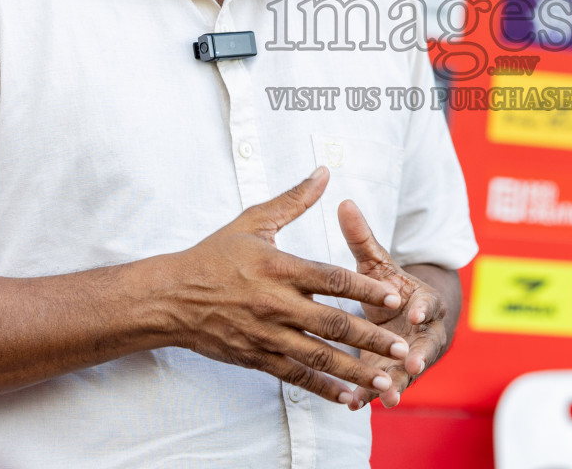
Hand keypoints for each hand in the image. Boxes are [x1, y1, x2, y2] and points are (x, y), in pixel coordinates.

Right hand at [154, 167, 410, 404]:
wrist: (170, 297)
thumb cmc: (213, 255)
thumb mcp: (252, 221)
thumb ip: (293, 200)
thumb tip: (324, 172)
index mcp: (280, 268)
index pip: (332, 280)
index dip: (365, 288)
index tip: (394, 296)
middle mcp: (276, 304)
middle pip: (333, 324)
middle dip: (371, 338)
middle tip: (401, 348)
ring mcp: (266, 335)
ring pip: (319, 357)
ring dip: (354, 371)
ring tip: (385, 382)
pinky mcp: (256, 358)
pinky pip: (296, 377)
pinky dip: (323, 390)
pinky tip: (348, 399)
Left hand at [337, 200, 448, 409]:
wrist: (409, 316)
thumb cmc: (390, 286)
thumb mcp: (378, 263)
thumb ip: (362, 238)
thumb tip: (343, 202)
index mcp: (423, 301)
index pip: (429, 303)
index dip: (423, 308)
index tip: (414, 312)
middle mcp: (423, 332)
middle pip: (425, 345)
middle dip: (418, 355)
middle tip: (412, 365)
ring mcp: (411, 356)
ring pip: (406, 372)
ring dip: (397, 383)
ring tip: (387, 396)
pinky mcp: (394, 375)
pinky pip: (385, 387)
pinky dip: (371, 395)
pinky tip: (354, 403)